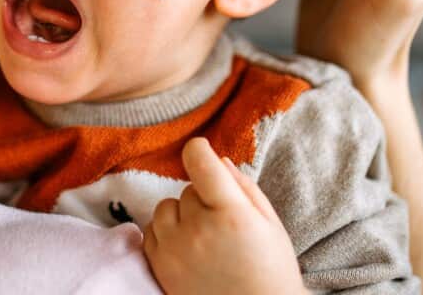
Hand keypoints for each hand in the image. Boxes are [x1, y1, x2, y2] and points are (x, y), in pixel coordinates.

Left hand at [142, 139, 304, 294]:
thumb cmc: (271, 272)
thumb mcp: (271, 225)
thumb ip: (244, 188)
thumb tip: (217, 160)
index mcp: (231, 213)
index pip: (200, 161)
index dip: (200, 151)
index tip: (202, 152)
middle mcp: (198, 229)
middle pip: (186, 189)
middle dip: (202, 199)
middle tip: (222, 225)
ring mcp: (174, 250)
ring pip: (165, 208)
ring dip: (180, 216)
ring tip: (204, 238)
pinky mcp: (159, 267)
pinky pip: (151, 232)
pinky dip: (166, 235)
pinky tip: (189, 250)